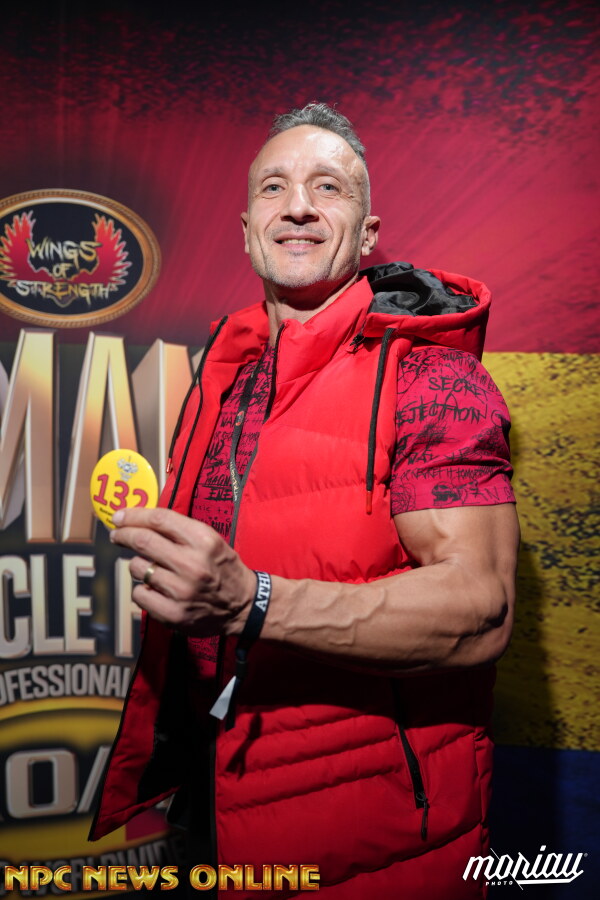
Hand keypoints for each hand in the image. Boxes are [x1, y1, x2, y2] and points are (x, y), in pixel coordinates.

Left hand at [109, 507, 255, 636]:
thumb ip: (179, 530)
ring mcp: (182, 591)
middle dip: (123, 535)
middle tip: (117, 535)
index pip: (159, 520)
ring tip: (152, 568)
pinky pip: (139, 594)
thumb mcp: (210, 540)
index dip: (134, 515)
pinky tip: (155, 589)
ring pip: (138, 568)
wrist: (243, 605)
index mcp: (203, 540)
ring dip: (139, 565)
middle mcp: (192, 564)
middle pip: (143, 541)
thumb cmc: (222, 567)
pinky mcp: (174, 614)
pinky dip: (142, 590)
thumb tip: (139, 520)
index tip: (120, 516)